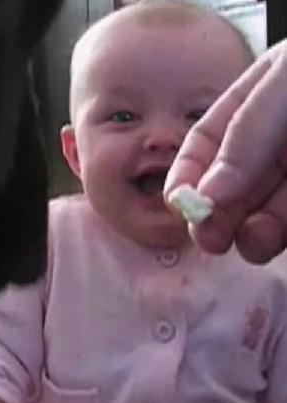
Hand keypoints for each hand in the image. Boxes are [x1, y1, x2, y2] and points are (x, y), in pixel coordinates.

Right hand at [164, 39, 286, 263]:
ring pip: (259, 214)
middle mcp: (271, 146)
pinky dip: (278, 235)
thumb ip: (244, 137)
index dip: (186, 177)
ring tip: (253, 237)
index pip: (203, 148)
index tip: (180, 206)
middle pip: (227, 188)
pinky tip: (273, 235)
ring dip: (249, 231)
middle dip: (213, 215)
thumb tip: (206, 196)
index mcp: (253, 109)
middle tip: (208, 238)